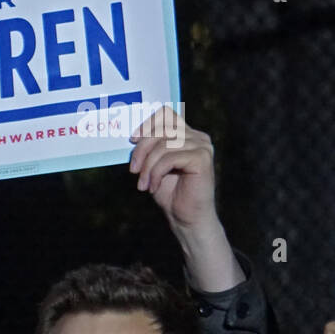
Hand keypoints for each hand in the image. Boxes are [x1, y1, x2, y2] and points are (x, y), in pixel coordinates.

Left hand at [129, 105, 214, 232]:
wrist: (186, 219)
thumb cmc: (170, 192)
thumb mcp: (154, 165)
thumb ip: (148, 147)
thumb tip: (131, 135)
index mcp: (187, 134)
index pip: (165, 114)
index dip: (147, 124)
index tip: (132, 140)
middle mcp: (198, 137)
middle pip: (162, 129)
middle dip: (142, 149)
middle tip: (133, 170)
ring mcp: (202, 146)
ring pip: (164, 145)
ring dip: (148, 166)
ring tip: (143, 184)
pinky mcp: (202, 158)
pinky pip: (170, 158)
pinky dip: (156, 173)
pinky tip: (153, 187)